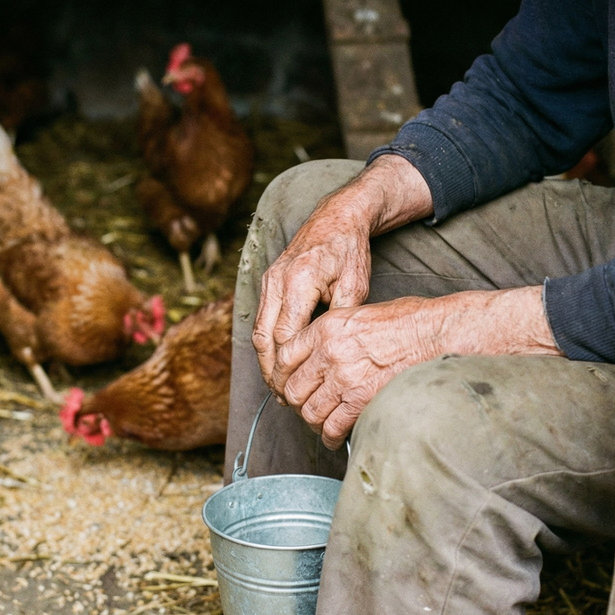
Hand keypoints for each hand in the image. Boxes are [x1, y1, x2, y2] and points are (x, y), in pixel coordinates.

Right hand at [252, 206, 371, 391]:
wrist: (336, 217)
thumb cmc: (349, 250)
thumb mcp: (356, 284)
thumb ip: (341, 318)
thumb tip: (331, 352)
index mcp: (298, 281)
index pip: (285, 336)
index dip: (290, 367)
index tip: (300, 389)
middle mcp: (276, 281)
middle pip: (264, 337)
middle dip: (272, 371)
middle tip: (285, 397)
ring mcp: (268, 280)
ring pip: (258, 330)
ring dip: (266, 360)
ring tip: (279, 387)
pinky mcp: (268, 282)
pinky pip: (261, 319)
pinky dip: (266, 344)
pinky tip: (278, 363)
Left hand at [273, 286, 562, 448]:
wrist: (438, 334)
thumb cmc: (407, 322)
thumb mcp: (359, 314)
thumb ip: (331, 334)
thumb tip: (315, 356)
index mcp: (326, 327)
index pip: (283, 357)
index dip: (282, 377)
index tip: (287, 386)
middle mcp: (330, 351)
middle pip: (292, 388)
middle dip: (296, 403)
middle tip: (305, 408)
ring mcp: (345, 377)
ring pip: (310, 412)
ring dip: (313, 422)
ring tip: (322, 423)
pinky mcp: (363, 400)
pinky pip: (333, 427)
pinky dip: (330, 437)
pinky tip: (335, 436)